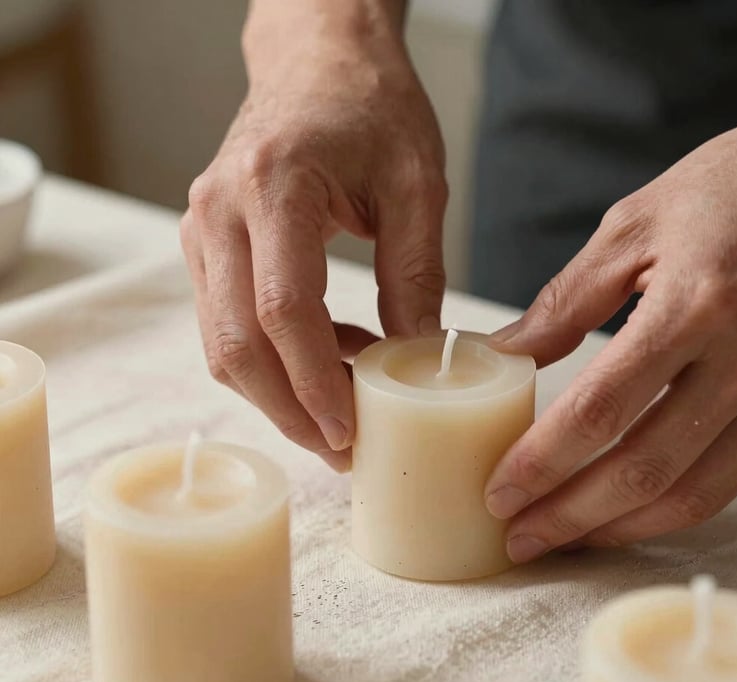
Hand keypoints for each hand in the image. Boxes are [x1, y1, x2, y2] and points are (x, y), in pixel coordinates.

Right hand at [181, 0, 446, 470]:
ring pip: (223, 344)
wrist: (316, 62)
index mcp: (273, 186)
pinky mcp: (207, 247)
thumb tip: (417, 359)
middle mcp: (219, 213)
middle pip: (238, 344)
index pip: (283, 311)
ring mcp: (202, 232)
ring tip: (342, 409)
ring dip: (279, 392)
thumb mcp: (417, 184)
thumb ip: (416, 274)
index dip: (315, 382)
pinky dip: (275, 358)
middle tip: (342, 448)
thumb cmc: (369, 106)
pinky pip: (229, 324)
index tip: (349, 432)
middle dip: (289, 410)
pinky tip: (329, 355)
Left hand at [485, 111, 736, 560]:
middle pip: (643, 470)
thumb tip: (504, 354)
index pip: (600, 411)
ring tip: (561, 540)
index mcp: (694, 306)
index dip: (543, 463)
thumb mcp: (633, 227)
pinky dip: (667, 510)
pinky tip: (622, 515)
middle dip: (570, 516)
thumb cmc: (726, 190)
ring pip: (691, 493)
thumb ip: (566, 301)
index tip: (499, 492)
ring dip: (618, 529)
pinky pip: (726, 481)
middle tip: (517, 539)